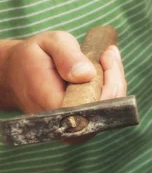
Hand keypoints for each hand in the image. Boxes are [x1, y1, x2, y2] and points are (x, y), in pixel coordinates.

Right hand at [2, 31, 126, 113]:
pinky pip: (106, 109)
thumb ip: (67, 56)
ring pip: (110, 109)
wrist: (16, 74)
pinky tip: (105, 69)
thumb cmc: (34, 57)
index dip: (109, 81)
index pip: (95, 103)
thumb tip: (86, 75)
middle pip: (108, 108)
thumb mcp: (49, 44)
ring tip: (105, 57)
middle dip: (115, 78)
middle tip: (107, 53)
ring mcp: (76, 128)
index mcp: (53, 105)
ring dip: (114, 82)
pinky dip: (111, 88)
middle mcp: (66, 123)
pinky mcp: (82, 124)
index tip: (106, 55)